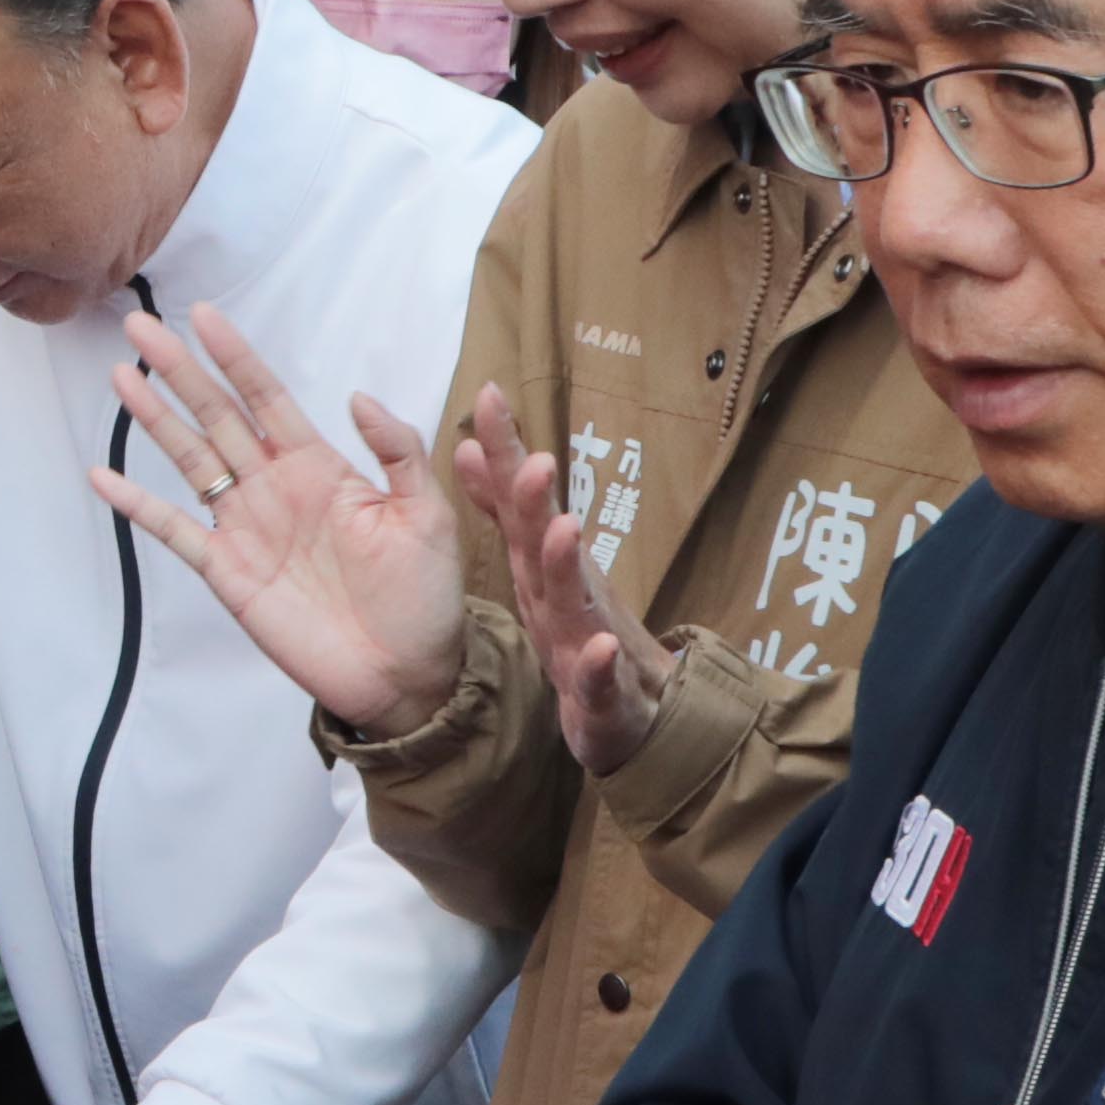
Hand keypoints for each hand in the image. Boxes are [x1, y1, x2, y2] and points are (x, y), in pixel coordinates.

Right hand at [91, 303, 469, 740]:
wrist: (406, 676)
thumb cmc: (424, 595)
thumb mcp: (427, 514)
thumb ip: (397, 451)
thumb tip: (357, 395)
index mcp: (321, 467)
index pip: (268, 398)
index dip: (236, 357)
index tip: (204, 316)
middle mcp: (275, 488)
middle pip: (217, 416)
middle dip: (181, 371)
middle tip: (142, 327)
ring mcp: (247, 528)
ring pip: (191, 459)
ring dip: (156, 419)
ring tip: (123, 376)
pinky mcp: (228, 572)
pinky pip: (174, 531)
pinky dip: (137, 505)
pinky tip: (103, 476)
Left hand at [443, 388, 665, 775]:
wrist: (634, 709)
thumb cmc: (578, 628)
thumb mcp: (532, 565)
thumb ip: (504, 512)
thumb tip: (470, 450)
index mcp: (542, 561)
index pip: (518, 497)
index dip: (503, 450)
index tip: (487, 394)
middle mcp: (568, 588)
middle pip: (546, 536)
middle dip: (538, 497)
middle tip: (533, 456)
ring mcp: (588, 636)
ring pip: (575, 599)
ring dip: (568, 565)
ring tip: (565, 528)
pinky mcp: (601, 689)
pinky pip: (597, 676)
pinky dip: (598, 662)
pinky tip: (599, 648)